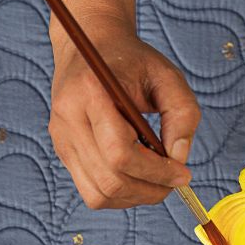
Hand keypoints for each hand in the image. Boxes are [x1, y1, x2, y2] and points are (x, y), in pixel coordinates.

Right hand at [49, 19, 199, 208]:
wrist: (91, 47)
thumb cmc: (133, 62)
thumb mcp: (168, 76)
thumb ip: (182, 114)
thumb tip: (179, 158)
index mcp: (90, 92)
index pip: (120, 153)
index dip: (156, 172)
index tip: (183, 173)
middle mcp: (68, 119)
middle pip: (110, 179)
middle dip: (150, 189)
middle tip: (176, 180)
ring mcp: (61, 139)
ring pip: (99, 194)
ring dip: (136, 196)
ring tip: (158, 179)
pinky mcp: (63, 152)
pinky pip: (93, 192)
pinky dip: (121, 194)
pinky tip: (139, 176)